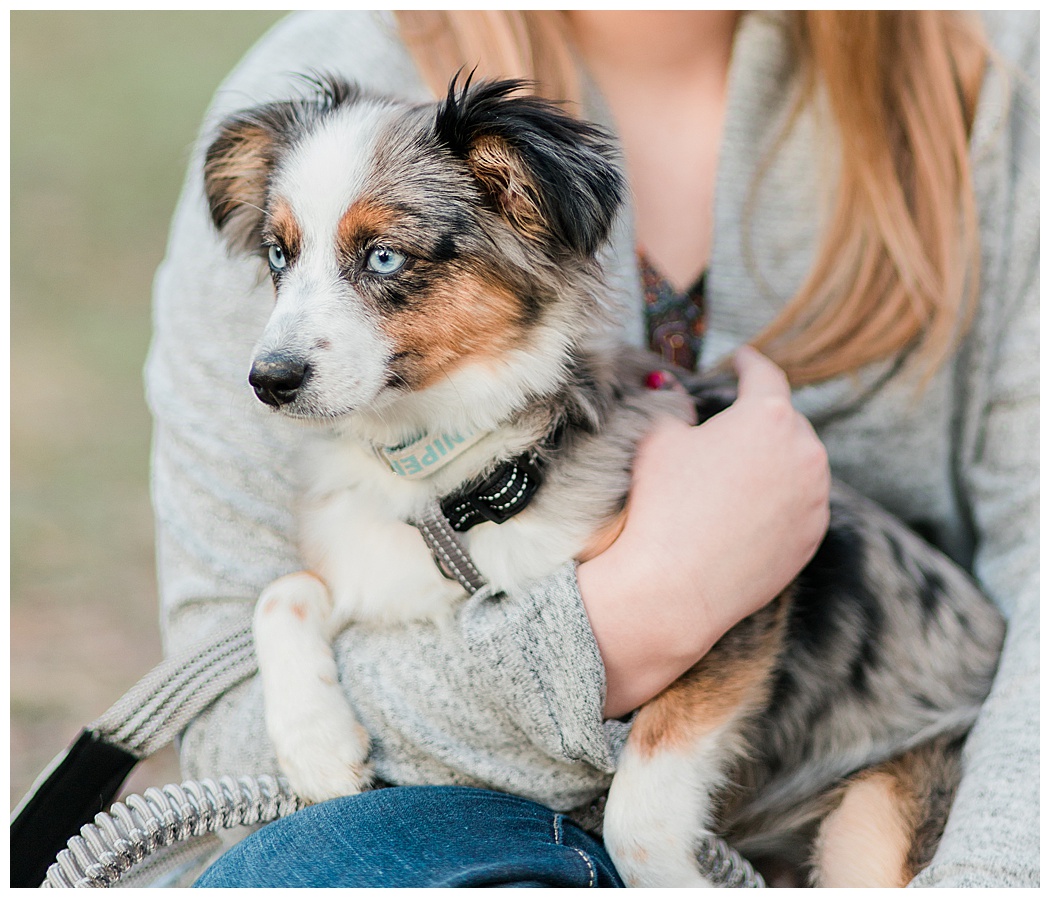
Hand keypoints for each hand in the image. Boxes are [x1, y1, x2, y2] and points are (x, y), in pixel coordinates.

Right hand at [578, 346, 830, 717]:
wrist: (674, 587)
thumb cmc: (662, 504)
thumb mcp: (657, 438)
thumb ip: (674, 405)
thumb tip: (675, 391)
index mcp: (769, 415)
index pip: (764, 374)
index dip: (748, 362)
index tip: (741, 358)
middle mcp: (806, 451)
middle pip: (785, 421)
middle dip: (759, 419)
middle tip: (729, 426)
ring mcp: (816, 498)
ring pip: (798, 464)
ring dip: (774, 461)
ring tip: (737, 475)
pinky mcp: (814, 537)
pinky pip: (800, 503)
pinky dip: (780, 499)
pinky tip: (746, 512)